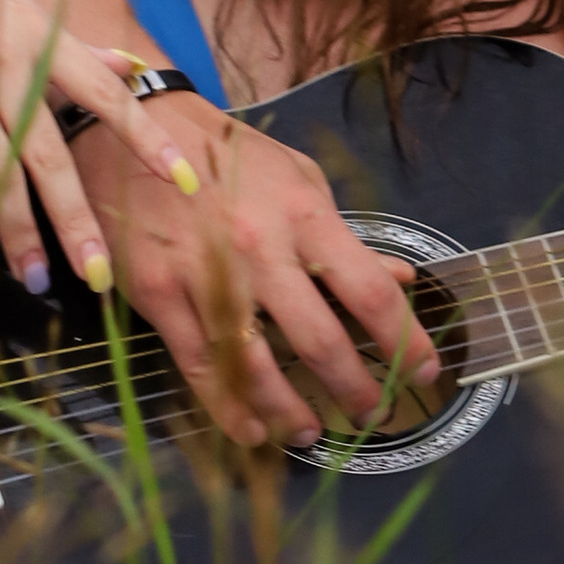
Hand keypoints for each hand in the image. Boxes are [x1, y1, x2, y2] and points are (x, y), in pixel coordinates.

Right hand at [0, 0, 194, 293]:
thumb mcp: (13, 1)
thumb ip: (69, 44)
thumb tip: (128, 64)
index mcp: (39, 36)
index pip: (106, 95)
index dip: (148, 139)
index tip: (186, 181)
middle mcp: (4, 62)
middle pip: (50, 154)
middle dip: (77, 220)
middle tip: (99, 276)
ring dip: (16, 232)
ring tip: (36, 280)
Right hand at [73, 107, 437, 447]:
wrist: (136, 130)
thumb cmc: (228, 158)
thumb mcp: (299, 180)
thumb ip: (346, 236)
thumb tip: (401, 279)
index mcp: (304, 216)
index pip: (369, 292)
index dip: (405, 341)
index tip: (426, 371)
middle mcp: (259, 250)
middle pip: (318, 340)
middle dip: (355, 389)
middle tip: (374, 413)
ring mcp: (205, 276)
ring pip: (256, 366)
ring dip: (290, 412)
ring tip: (311, 433)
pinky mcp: (159, 295)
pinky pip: (199, 366)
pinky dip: (228, 408)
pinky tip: (252, 431)